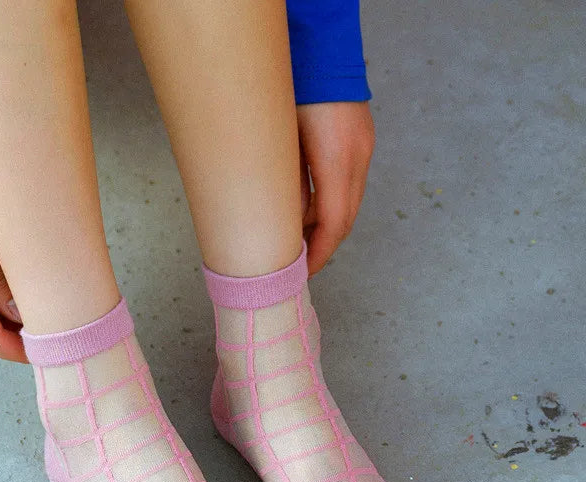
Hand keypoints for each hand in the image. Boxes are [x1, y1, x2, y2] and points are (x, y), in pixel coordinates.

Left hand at [297, 101, 374, 275]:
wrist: (318, 46)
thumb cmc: (291, 91)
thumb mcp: (280, 143)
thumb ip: (284, 181)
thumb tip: (281, 219)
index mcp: (336, 159)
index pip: (333, 223)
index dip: (319, 253)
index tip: (303, 273)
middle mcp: (357, 156)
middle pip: (346, 218)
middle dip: (323, 245)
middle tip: (300, 264)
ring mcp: (363, 147)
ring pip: (348, 202)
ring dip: (325, 224)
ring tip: (299, 239)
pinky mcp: (361, 140)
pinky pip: (348, 184)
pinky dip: (330, 202)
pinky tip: (308, 207)